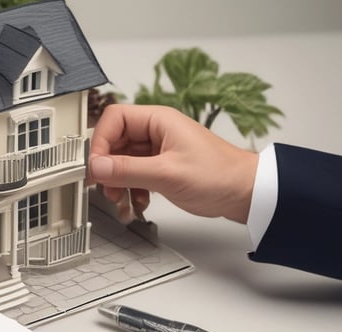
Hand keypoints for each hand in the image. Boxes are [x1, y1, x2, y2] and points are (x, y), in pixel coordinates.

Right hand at [89, 104, 258, 223]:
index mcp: (158, 121)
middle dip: (108, 168)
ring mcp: (158, 150)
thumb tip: (96, 167)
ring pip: (122, 162)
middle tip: (106, 187)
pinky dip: (130, 190)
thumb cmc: (219, 175)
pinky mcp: (161, 167)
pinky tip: (138, 202)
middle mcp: (156, 132)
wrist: (246, 193)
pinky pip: (134, 175)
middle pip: (115, 142)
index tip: (96, 166)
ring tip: (121, 200)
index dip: (100, 142)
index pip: (114, 119)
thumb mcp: (167, 174)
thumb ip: (127, 170)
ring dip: (118, 183)